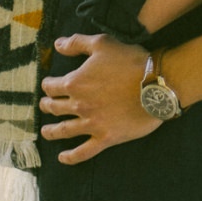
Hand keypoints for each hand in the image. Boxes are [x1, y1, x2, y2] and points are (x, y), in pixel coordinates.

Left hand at [38, 34, 159, 162]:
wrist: (156, 84)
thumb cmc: (130, 61)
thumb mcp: (102, 43)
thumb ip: (77, 43)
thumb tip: (57, 44)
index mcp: (75, 82)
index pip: (51, 86)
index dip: (47, 85)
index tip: (48, 85)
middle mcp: (79, 105)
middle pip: (54, 108)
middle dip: (47, 106)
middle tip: (45, 105)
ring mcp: (91, 124)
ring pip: (63, 131)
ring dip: (51, 132)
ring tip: (46, 132)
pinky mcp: (105, 138)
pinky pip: (83, 152)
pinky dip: (70, 156)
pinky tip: (62, 157)